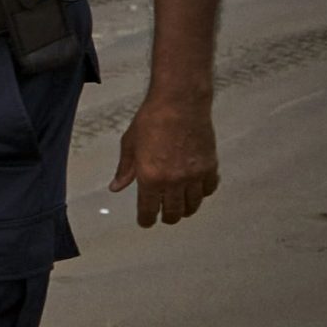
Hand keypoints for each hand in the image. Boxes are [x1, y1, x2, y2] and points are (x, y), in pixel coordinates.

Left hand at [109, 90, 218, 226]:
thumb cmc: (150, 120)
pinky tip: (196, 190)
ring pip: (192, 205)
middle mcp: (173, 181)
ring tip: (179, 207)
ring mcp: (194, 176)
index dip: (146, 220)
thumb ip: (125, 169)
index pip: (148, 210)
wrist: (179, 104)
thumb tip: (116, 187)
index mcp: (150, 177)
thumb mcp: (130, 145)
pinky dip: (202, 194)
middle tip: (163, 216)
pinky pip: (208, 190)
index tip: (146, 222)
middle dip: (166, 217)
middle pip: (173, 212)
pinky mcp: (210, 167)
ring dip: (185, 209)